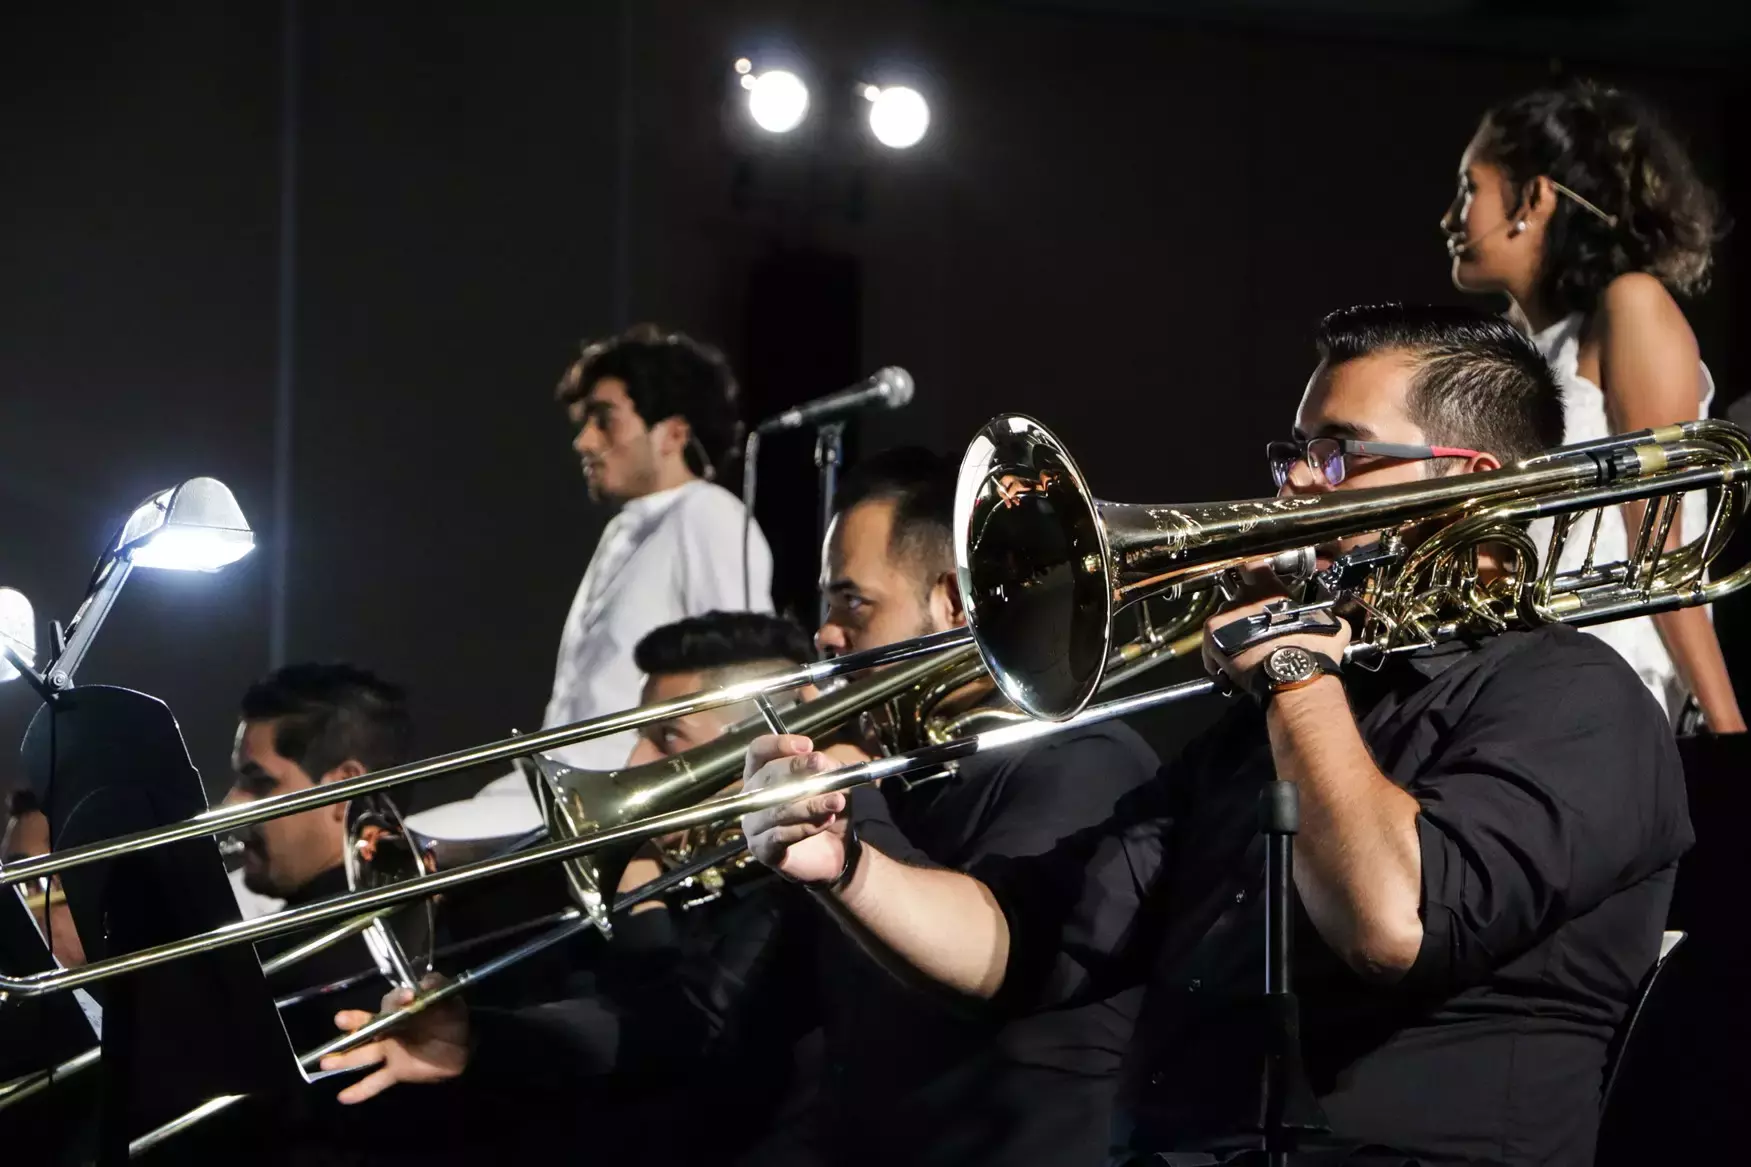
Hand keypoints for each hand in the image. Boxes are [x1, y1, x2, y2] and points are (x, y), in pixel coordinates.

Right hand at [321, 974, 469, 1102]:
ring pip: (363, 1054)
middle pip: (368, 1026)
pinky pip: (375, 1082)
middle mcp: (389, 1029)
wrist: (462, 1048)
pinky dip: (359, 1090)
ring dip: (344, 1058)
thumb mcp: (449, 1000)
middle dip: (354, 1022)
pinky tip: (343, 1097)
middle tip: (341, 1019)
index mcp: (401, 1010)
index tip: (408, 998)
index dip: (398, 1000)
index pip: (392, 1003)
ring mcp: (390, 1051)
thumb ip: (438, 989)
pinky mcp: (396, 1071)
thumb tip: (427, 982)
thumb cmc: (451, 1020)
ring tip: (325, 1062)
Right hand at [739, 734, 850, 884]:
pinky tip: (826, 821)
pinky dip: (806, 827)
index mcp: (761, 775)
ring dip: (809, 803)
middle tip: (822, 765)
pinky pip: (781, 835)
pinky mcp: (762, 850)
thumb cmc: (824, 810)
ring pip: (777, 809)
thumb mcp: (832, 783)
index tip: (807, 745)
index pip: (758, 752)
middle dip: (796, 768)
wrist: (836, 852)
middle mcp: (751, 798)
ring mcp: (753, 825)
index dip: (777, 745)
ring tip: (836, 801)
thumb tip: (821, 760)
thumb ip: (826, 769)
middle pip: (766, 776)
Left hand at [1203, 565, 1350, 693]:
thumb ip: (1325, 617)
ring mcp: (1225, 614)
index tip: (1253, 575)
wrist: (1293, 673)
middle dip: (1244, 612)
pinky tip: (1230, 670)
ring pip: (1224, 620)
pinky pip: (1211, 644)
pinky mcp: (1213, 635)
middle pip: (1238, 597)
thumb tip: (1332, 622)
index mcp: (1270, 589)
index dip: (1253, 570)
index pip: (1255, 564)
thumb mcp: (1331, 627)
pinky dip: (1217, 656)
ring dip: (1232, 633)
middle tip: (1255, 630)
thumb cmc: (1313, 650)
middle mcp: (1244, 596)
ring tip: (1245, 653)